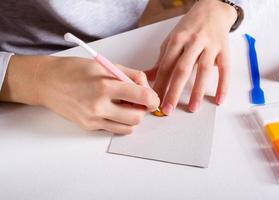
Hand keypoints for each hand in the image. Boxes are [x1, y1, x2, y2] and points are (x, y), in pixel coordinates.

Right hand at [0, 56, 159, 133]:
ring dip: (132, 118)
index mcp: (105, 85)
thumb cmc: (74, 70)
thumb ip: (129, 75)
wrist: (47, 82)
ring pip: (127, 127)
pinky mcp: (88, 127)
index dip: (152, 98)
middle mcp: (99, 105)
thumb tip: (146, 87)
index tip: (153, 98)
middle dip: (143, 110)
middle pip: (137, 117)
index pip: (141, 97)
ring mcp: (93, 119)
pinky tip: (113, 111)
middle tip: (138, 102)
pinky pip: (113, 129)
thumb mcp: (104, 64)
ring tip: (124, 106)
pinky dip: (120, 122)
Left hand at [147, 0, 236, 114]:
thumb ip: (162, 60)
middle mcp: (193, 42)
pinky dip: (223, 85)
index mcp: (177, 40)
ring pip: (203, 70)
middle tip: (168, 109)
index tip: (154, 100)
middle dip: (173, 91)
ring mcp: (210, 46)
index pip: (166, 66)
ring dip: (197, 91)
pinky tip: (218, 100)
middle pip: (182, 69)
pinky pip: (225, 69)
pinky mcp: (224, 50)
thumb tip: (148, 77)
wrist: (213, 9)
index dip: (160, 84)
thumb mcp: (172, 40)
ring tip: (192, 108)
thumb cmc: (190, 28)